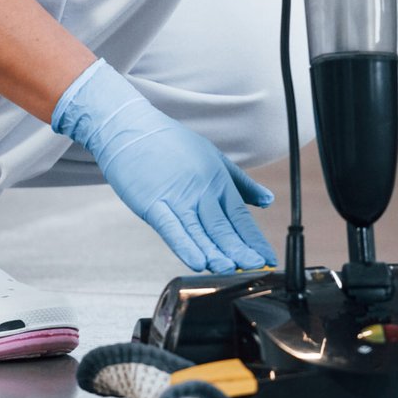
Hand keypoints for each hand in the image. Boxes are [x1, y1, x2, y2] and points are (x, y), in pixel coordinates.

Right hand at [53, 61, 277, 273]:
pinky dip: (186, 246)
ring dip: (217, 253)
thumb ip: (241, 183)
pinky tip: (198, 262)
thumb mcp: (213, 157)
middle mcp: (201, 191)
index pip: (241, 217)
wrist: (129, 127)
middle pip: (224, 228)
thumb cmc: (169, 142)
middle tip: (256, 270)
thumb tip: (267, 199)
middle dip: (241, 251)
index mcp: (217, 181)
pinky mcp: (152, 203)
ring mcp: (177, 198)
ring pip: (201, 231)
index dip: (254, 241)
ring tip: (232, 270)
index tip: (268, 260)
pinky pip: (172, 229)